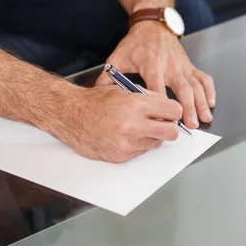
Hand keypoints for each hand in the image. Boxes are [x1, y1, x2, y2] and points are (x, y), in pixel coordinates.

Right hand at [52, 85, 182, 162]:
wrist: (71, 115)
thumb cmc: (95, 101)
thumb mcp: (124, 90)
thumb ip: (148, 97)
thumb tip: (168, 105)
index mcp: (136, 104)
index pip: (174, 111)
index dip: (174, 112)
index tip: (170, 112)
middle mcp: (133, 125)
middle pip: (171, 133)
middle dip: (169, 127)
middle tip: (161, 123)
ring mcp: (127, 143)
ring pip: (157, 143)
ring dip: (152, 136)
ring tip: (137, 127)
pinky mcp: (120, 156)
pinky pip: (141, 151)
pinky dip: (138, 144)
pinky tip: (124, 135)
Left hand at [96, 21, 215, 129]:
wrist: (152, 25)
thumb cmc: (135, 43)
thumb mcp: (118, 57)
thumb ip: (108, 76)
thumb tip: (96, 92)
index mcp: (151, 65)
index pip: (157, 87)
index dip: (161, 103)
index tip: (163, 119)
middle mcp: (169, 66)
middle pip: (181, 89)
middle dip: (188, 107)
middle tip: (191, 124)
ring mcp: (181, 65)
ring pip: (195, 85)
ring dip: (201, 102)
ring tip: (205, 118)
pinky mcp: (189, 64)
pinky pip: (202, 77)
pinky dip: (209, 89)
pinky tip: (211, 102)